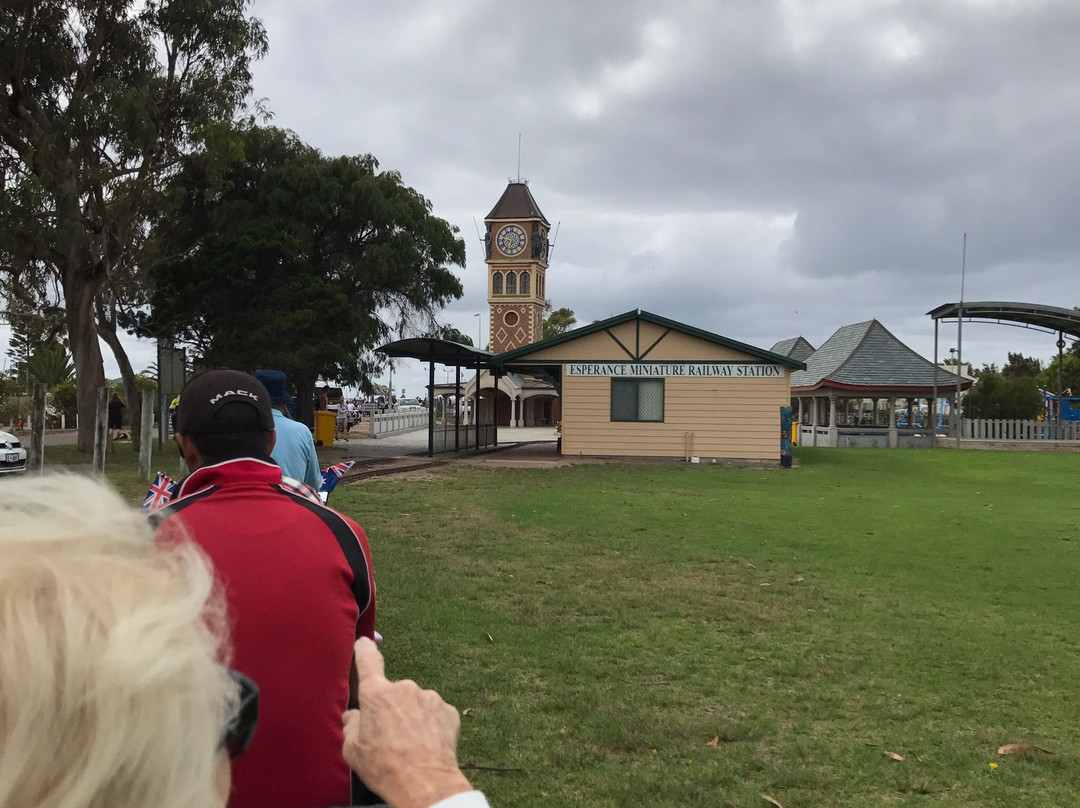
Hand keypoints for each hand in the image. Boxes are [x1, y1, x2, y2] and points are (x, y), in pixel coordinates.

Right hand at [343, 638, 473, 807]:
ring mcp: (429, 697)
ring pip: (416, 703)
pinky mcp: (448, 710)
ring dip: (412, 717)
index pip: (368, 660)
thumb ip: (350, 725)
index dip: (365, 650)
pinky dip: (430, 725)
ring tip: (410, 744)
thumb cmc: (384, 767)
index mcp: (377, 694)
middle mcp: (404, 688)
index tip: (365, 643)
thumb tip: (354, 716)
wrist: (425, 784)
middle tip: (390, 736)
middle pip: (393, 692)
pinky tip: (426, 744)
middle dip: (391, 709)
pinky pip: (434, 713)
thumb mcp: (352, 750)